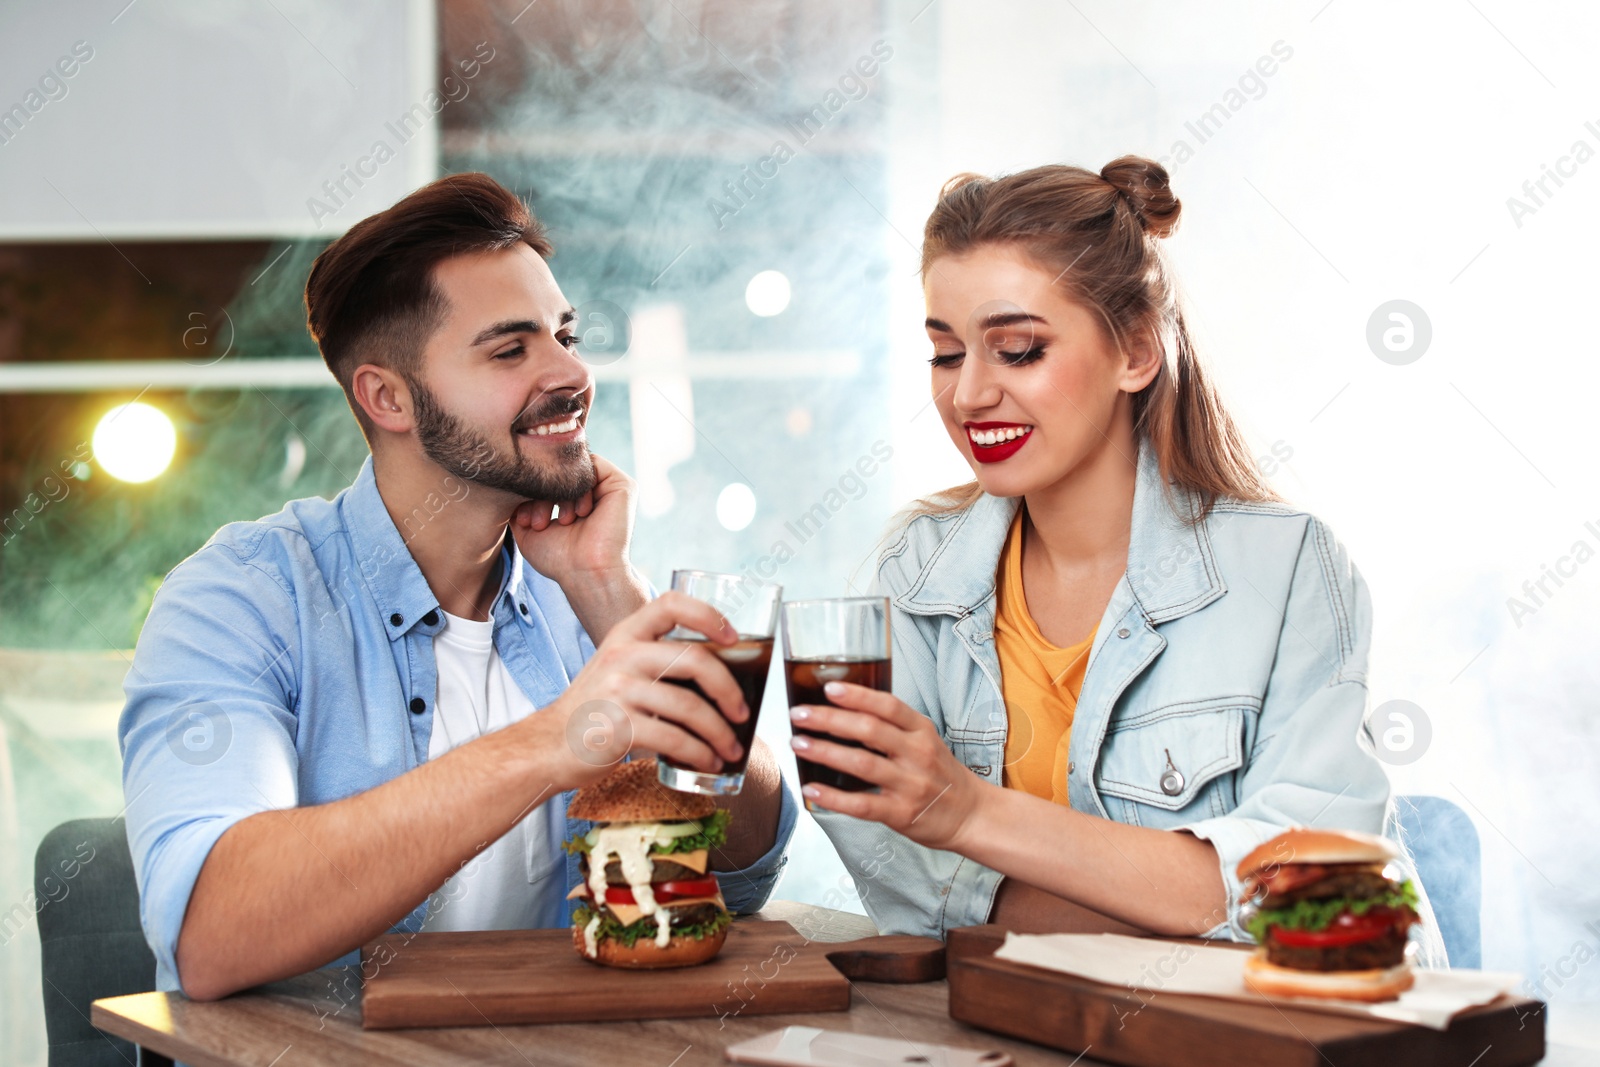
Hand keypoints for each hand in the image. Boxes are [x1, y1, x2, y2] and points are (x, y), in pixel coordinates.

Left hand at [509, 452, 634, 581]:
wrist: (585, 573)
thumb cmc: (559, 559)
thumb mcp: (528, 529)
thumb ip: (519, 504)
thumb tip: (510, 483)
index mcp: (574, 501)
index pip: (547, 479)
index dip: (530, 493)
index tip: (523, 520)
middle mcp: (593, 492)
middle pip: (559, 472)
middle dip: (542, 493)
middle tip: (538, 522)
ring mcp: (608, 487)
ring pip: (574, 470)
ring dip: (559, 492)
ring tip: (559, 522)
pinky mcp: (622, 486)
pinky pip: (593, 466)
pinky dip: (580, 486)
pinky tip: (579, 513)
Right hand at [528, 591, 749, 790]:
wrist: (549, 745)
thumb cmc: (595, 709)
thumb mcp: (617, 668)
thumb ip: (654, 660)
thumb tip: (718, 675)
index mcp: (626, 635)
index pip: (671, 604)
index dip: (708, 615)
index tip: (733, 637)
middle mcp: (622, 656)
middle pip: (694, 660)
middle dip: (728, 690)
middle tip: (742, 712)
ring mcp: (619, 690)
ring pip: (690, 706)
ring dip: (719, 732)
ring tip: (730, 748)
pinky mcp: (620, 727)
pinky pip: (675, 739)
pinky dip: (699, 753)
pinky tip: (707, 761)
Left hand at [789, 682, 983, 851]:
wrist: (970, 814)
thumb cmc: (939, 773)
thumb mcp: (925, 740)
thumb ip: (893, 726)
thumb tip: (843, 711)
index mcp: (921, 730)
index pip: (888, 705)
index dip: (858, 695)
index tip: (829, 688)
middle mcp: (917, 754)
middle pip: (869, 730)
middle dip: (829, 720)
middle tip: (798, 715)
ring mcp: (909, 784)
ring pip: (862, 763)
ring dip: (825, 752)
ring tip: (798, 744)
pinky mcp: (901, 813)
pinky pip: (862, 804)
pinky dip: (834, 797)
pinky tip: (811, 789)